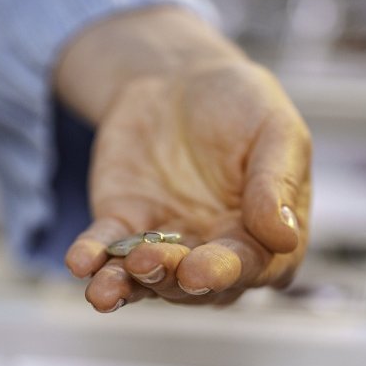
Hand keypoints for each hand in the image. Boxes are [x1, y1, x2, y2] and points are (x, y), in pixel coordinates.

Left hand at [56, 6, 311, 311]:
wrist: (182, 77)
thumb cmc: (243, 105)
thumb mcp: (276, 131)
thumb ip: (278, 184)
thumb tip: (285, 237)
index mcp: (265, 238)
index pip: (253, 268)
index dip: (228, 273)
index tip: (201, 271)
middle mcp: (216, 252)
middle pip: (196, 282)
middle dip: (173, 278)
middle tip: (153, 263)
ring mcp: (167, 245)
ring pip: (148, 278)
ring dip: (127, 285)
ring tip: (106, 288)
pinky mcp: (123, 223)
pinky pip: (106, 247)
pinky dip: (92, 257)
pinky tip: (80, 262)